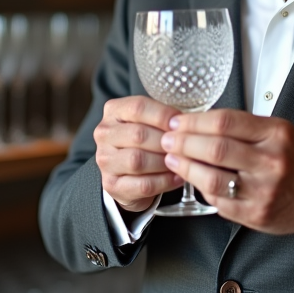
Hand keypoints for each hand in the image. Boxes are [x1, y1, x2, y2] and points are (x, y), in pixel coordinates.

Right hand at [93, 96, 184, 212]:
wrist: (129, 173)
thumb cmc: (146, 141)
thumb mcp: (152, 122)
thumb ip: (165, 118)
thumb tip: (188, 122)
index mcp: (114, 111)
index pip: (138, 108)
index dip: (164, 115)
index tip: (182, 123)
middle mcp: (104, 133)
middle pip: (139, 134)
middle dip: (166, 142)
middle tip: (185, 146)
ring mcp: (104, 160)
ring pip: (138, 161)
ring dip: (165, 162)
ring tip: (182, 162)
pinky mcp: (111, 184)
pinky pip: (143, 184)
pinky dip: (165, 181)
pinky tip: (177, 177)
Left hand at [160, 110, 293, 234]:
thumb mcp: (280, 132)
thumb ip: (245, 127)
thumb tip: (200, 121)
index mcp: (276, 135)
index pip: (225, 122)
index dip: (194, 122)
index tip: (178, 122)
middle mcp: (271, 162)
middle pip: (215, 149)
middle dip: (184, 143)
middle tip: (168, 140)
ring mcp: (263, 191)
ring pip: (212, 179)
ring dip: (185, 168)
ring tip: (173, 160)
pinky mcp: (256, 214)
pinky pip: (219, 202)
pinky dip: (202, 189)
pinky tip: (195, 180)